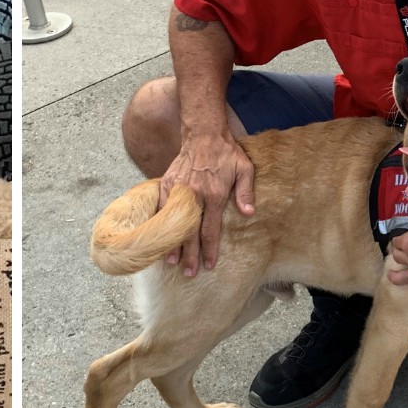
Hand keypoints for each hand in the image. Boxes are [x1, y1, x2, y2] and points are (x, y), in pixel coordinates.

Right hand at [157, 132, 254, 276]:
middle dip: (191, 255)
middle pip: (191, 231)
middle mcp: (194, 195)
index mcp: (214, 195)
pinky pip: (161, 208)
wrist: (203, 134)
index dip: (210, 249)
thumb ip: (246, 193)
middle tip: (189, 273)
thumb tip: (249, 214)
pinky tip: (158, 237)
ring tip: (171, 261)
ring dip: (172, 243)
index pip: (211, 229)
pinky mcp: (166, 184)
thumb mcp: (244, 170)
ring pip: (173, 222)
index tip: (209, 265)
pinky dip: (160, 223)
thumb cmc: (226, 152)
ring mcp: (178, 190)